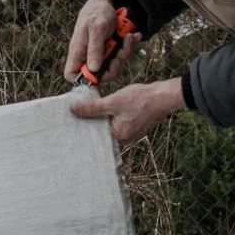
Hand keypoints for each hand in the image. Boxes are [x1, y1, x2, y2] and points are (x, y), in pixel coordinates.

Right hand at [65, 0, 142, 82]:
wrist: (106, 2)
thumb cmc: (96, 13)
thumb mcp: (97, 29)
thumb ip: (95, 49)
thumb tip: (93, 70)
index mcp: (78, 51)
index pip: (72, 74)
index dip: (83, 80)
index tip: (99, 74)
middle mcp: (87, 55)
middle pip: (99, 74)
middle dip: (115, 64)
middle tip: (121, 51)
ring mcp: (99, 54)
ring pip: (113, 66)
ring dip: (124, 53)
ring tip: (128, 37)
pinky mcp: (110, 50)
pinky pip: (120, 56)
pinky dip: (128, 46)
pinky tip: (132, 36)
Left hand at [70, 78, 184, 145]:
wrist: (163, 96)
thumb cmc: (141, 100)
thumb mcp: (111, 102)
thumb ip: (91, 108)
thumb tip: (73, 110)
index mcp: (119, 137)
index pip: (95, 135)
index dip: (83, 126)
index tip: (72, 120)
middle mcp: (125, 138)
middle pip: (102, 130)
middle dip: (91, 120)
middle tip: (76, 112)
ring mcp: (130, 132)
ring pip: (109, 124)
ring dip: (101, 116)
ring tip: (88, 108)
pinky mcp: (134, 124)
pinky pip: (117, 121)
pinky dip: (110, 114)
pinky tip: (103, 107)